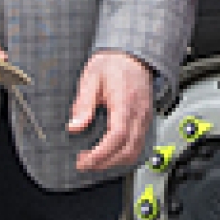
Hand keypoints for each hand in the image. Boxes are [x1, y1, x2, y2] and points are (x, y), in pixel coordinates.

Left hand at [67, 51, 153, 172]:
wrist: (133, 55)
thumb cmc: (113, 63)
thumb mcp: (92, 77)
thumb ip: (83, 103)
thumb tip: (75, 127)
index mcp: (125, 102)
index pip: (117, 136)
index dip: (100, 154)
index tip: (83, 160)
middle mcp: (138, 113)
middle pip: (128, 150)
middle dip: (105, 163)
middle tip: (85, 164)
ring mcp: (144, 118)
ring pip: (135, 151)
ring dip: (115, 162)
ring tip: (95, 161)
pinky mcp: (145, 120)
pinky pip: (138, 145)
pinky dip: (124, 155)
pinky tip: (110, 154)